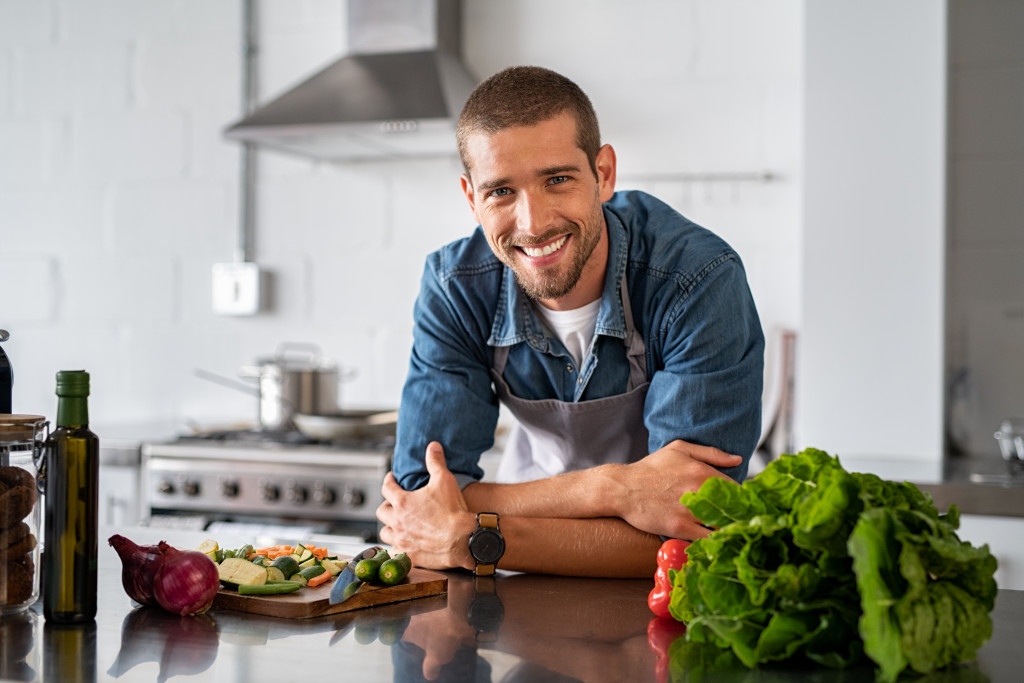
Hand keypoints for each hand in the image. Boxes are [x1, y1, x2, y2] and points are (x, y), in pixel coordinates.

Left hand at [378, 441, 476, 570]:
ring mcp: (402, 540)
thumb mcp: (445, 480)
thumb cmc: (453, 511)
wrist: (463, 539)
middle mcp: (397, 521)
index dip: (388, 481)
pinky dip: (398, 546)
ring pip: (385, 533)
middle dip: (387, 505)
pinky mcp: (409, 556)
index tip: (391, 479)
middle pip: (381, 512)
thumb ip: (436, 462)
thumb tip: (432, 446)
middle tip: (395, 503)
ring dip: (389, 527)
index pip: (386, 487)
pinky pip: (395, 551)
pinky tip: (405, 544)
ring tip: (397, 525)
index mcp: (402, 502)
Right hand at [613, 440, 741, 539]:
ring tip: (731, 532)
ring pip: (721, 525)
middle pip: (732, 508)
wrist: (622, 488)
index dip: (742, 498)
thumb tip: (738, 459)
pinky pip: (705, 538)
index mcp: (701, 470)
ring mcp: (688, 510)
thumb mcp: (679, 449)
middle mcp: (697, 490)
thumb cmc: (650, 468)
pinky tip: (716, 541)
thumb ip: (711, 453)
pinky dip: (714, 541)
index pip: (736, 488)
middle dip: (739, 516)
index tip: (743, 505)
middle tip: (741, 521)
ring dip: (729, 529)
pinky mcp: (678, 527)